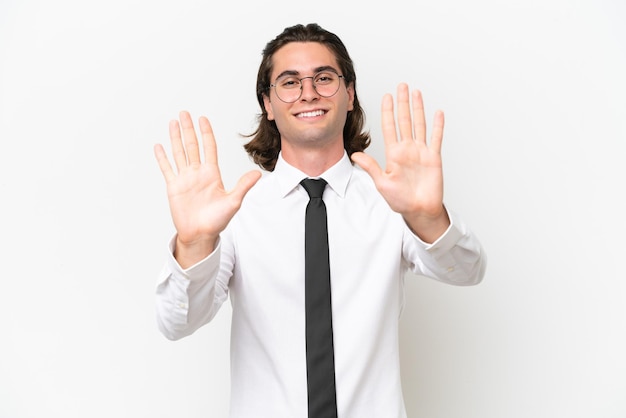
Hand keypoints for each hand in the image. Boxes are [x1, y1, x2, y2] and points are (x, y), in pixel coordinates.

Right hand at [154, 111, 260, 265]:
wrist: (201, 235)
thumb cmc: (217, 221)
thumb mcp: (233, 202)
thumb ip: (243, 186)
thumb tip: (257, 174)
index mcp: (212, 174)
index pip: (209, 148)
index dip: (206, 133)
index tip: (203, 119)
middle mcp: (197, 173)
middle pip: (192, 146)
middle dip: (188, 129)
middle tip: (184, 113)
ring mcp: (185, 179)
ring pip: (179, 153)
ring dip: (175, 138)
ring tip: (173, 123)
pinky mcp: (174, 187)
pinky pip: (167, 169)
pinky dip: (162, 158)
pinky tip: (159, 146)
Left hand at [350, 83, 448, 241]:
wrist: (419, 210)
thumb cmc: (400, 200)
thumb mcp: (381, 183)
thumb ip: (371, 167)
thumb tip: (355, 155)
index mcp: (393, 154)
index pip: (389, 127)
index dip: (388, 111)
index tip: (386, 96)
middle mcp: (407, 149)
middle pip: (404, 120)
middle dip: (402, 103)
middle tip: (402, 86)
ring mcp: (421, 152)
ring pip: (419, 124)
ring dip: (418, 109)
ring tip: (416, 93)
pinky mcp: (434, 158)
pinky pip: (436, 138)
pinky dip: (438, 126)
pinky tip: (438, 113)